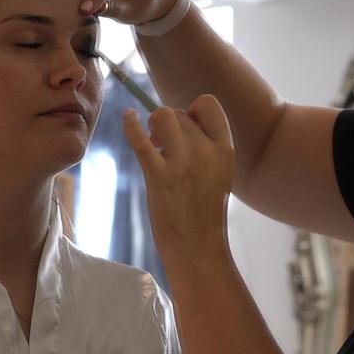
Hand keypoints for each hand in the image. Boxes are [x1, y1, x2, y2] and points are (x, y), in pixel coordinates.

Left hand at [123, 95, 235, 258]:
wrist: (199, 249)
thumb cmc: (204, 214)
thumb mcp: (218, 175)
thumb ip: (206, 150)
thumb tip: (179, 123)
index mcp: (225, 150)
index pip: (208, 104)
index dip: (191, 110)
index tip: (185, 131)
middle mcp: (206, 151)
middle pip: (179, 112)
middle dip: (167, 123)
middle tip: (163, 145)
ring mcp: (183, 163)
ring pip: (162, 115)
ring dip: (153, 125)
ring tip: (153, 144)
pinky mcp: (159, 176)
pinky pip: (139, 138)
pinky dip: (130, 124)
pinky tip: (127, 117)